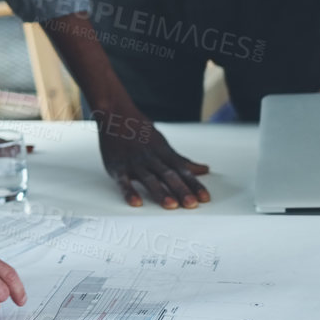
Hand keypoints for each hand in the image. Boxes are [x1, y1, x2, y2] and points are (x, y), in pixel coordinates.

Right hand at [93, 106, 209, 207]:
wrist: (115, 114)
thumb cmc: (140, 130)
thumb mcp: (163, 143)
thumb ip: (182, 160)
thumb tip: (204, 169)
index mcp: (164, 153)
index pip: (182, 171)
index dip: (194, 185)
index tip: (205, 198)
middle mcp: (151, 158)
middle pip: (168, 175)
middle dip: (181, 190)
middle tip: (191, 204)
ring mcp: (134, 162)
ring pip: (149, 179)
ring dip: (160, 192)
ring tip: (170, 205)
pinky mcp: (117, 166)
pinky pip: (123, 181)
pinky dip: (129, 191)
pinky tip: (136, 202)